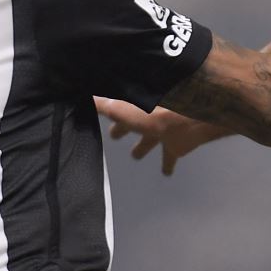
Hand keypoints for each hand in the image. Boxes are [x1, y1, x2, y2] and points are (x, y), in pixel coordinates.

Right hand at [95, 97, 225, 175]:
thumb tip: (85, 98)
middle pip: (134, 124)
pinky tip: (166, 172)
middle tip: (114, 137)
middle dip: (124, 129)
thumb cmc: (151, 111)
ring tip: (135, 156)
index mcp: (134, 106)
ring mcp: (163, 131)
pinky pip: (169, 156)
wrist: (185, 120)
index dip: (109, 112)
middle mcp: (149, 116)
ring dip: (143, 147)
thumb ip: (102, 105)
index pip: (118, 107)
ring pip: (150, 139)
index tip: (101, 116)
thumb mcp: (119, 107)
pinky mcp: (175, 145)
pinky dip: (167, 164)